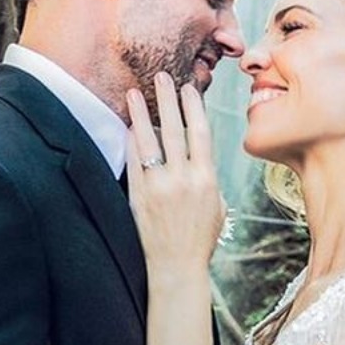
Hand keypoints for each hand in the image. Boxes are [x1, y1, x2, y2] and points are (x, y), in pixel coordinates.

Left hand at [126, 73, 226, 281]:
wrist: (177, 268)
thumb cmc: (200, 240)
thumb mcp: (217, 208)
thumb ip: (208, 179)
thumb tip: (198, 157)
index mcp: (207, 180)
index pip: (201, 134)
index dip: (194, 108)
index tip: (189, 89)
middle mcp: (184, 180)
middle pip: (176, 130)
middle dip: (169, 100)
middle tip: (163, 76)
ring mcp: (160, 187)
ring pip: (151, 141)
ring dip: (143, 114)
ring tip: (136, 93)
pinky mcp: (141, 196)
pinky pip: (135, 161)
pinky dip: (131, 141)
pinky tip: (128, 126)